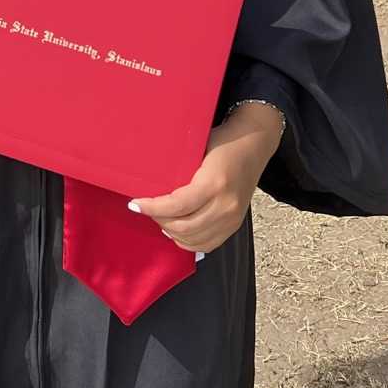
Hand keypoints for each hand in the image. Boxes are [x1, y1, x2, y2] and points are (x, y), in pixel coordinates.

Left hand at [128, 102, 284, 254]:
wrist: (253, 145)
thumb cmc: (222, 142)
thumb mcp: (197, 149)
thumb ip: (177, 169)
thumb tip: (147, 181)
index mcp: (214, 184)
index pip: (177, 206)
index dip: (152, 208)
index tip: (134, 204)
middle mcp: (226, 205)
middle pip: (183, 227)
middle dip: (158, 220)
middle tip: (145, 209)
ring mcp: (232, 219)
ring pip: (193, 239)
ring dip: (171, 232)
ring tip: (159, 217)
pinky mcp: (235, 225)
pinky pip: (207, 244)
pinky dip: (188, 241)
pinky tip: (175, 229)